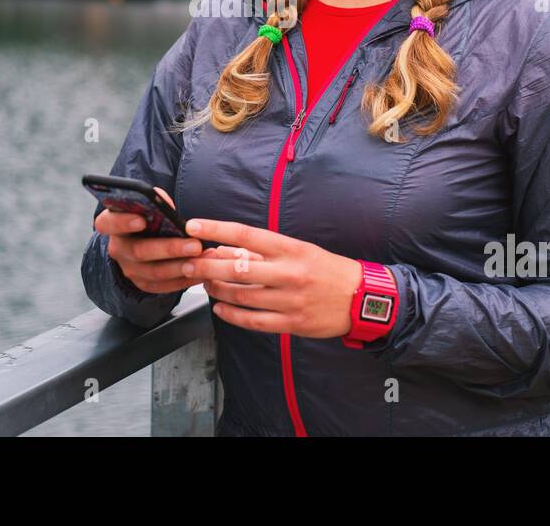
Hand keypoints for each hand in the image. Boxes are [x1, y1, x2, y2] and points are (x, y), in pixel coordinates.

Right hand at [93, 209, 263, 293]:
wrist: (146, 241)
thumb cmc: (149, 219)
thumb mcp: (148, 207)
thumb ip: (154, 203)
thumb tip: (161, 200)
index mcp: (113, 225)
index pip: (108, 223)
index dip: (123, 222)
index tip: (141, 220)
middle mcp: (118, 249)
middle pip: (139, 251)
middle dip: (169, 248)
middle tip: (194, 244)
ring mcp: (129, 269)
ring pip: (155, 272)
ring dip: (181, 266)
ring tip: (202, 259)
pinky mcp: (144, 284)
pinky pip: (164, 286)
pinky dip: (185, 280)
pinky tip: (201, 272)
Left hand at [179, 218, 367, 338]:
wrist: (361, 298)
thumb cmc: (327, 269)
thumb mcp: (299, 251)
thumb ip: (264, 251)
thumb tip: (226, 248)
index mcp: (290, 249)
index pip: (246, 234)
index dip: (216, 229)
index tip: (193, 226)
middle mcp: (288, 273)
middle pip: (237, 267)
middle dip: (206, 265)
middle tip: (187, 263)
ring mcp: (289, 300)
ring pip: (241, 295)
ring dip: (217, 290)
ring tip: (205, 284)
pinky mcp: (291, 323)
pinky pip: (253, 320)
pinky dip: (232, 315)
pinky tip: (220, 309)